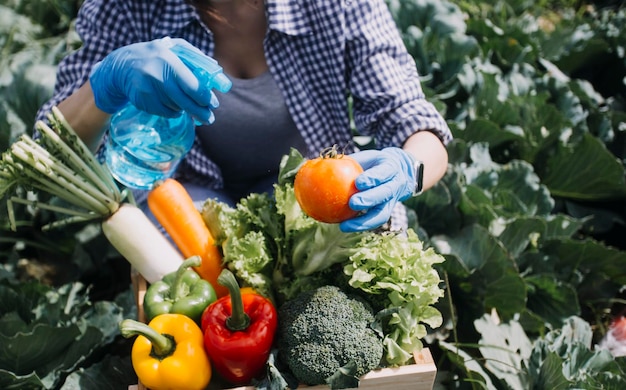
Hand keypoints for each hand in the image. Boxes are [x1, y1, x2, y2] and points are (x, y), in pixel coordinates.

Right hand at [89, 37, 230, 123]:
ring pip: (175, 108)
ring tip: (186, 104)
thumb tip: (217, 73)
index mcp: (168, 60)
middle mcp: (156, 75)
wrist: (122, 66)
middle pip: (184, 101)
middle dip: (200, 112)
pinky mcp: (142, 101)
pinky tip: (171, 103)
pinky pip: (165, 112)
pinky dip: (172, 111)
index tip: (213, 104)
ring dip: (184, 109)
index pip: (192, 85)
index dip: (205, 97)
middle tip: (209, 119)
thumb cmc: (157, 56)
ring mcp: (147, 89)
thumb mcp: (175, 48)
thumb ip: (196, 58)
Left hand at [339, 147, 416, 231]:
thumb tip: (318, 161)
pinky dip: (360, 225)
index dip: (372, 178)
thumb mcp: (365, 158)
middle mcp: (396, 185)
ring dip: (364, 221)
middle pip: (385, 194)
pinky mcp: (387, 212)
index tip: (358, 182)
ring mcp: (393, 200)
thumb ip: (348, 161)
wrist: (397, 172)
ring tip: (345, 226)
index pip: (383, 172)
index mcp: (391, 168)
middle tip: (352, 203)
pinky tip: (344, 227)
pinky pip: (375, 221)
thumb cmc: (373, 163)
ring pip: (382, 214)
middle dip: (370, 199)